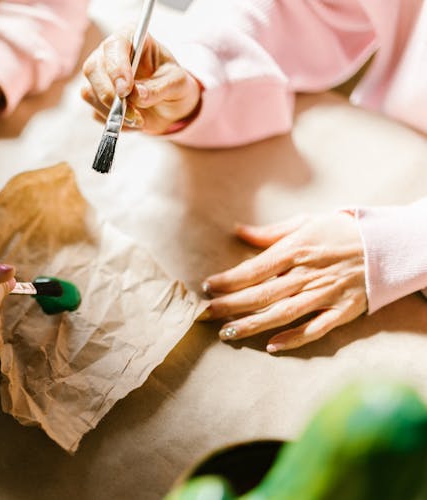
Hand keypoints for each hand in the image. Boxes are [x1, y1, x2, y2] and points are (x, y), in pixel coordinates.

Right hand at [81, 29, 201, 133]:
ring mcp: (99, 76)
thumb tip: (138, 96)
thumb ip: (159, 87)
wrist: (168, 105)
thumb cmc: (173, 84)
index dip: (117, 67)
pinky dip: (113, 121)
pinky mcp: (96, 97)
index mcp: (131, 38)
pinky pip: (95, 112)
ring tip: (138, 119)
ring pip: (89, 92)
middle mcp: (109, 54)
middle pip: (93, 68)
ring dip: (112, 111)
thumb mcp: (176, 83)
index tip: (126, 89)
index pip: (114, 45)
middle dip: (109, 94)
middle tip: (130, 112)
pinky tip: (132, 120)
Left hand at [200, 213, 366, 352]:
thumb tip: (239, 231)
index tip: (207, 287)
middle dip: (230, 305)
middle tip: (205, 315)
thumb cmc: (343, 231)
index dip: (228, 280)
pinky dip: (294, 339)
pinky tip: (272, 347)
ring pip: (283, 314)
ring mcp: (326, 294)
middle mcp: (308, 273)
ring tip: (227, 333)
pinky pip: (316, 329)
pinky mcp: (344, 311)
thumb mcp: (307, 222)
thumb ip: (271, 233)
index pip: (254, 269)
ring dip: (253, 325)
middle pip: (262, 294)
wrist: (391, 244)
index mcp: (297, 249)